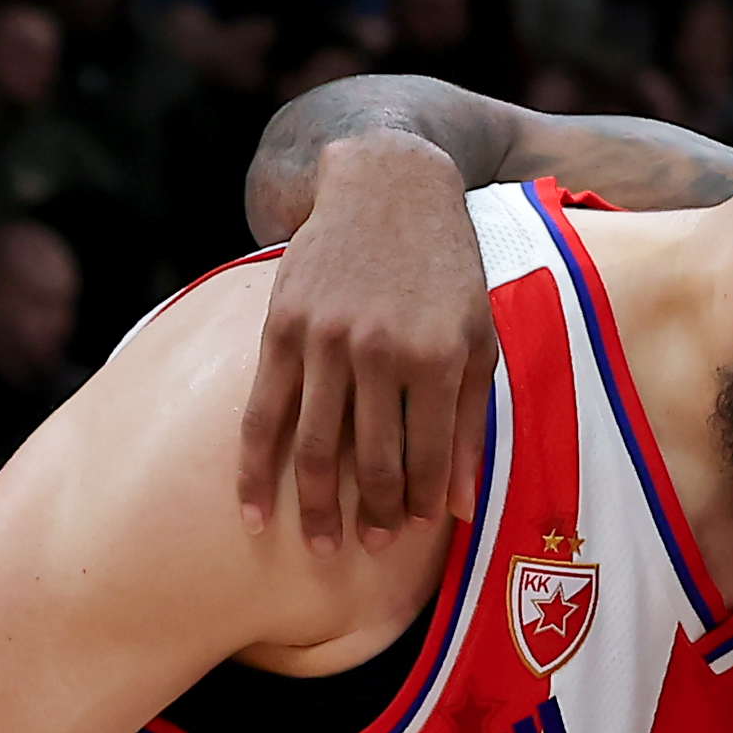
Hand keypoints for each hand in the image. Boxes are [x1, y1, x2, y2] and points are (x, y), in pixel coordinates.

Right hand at [239, 124, 494, 549]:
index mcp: (439, 356)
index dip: (418, 503)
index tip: (408, 532)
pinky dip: (255, 469)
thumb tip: (457, 507)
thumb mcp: (479, 336)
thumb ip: (470, 422)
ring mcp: (326, 339)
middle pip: (370, 460)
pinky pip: (262, 413)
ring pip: (313, 447)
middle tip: (364, 548)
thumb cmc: (445, 269)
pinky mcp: (281, 327)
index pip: (428, 456)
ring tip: (319, 546)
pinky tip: (253, 512)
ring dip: (314, 507)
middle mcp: (380, 350)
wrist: (387, 184)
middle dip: (370, 515)